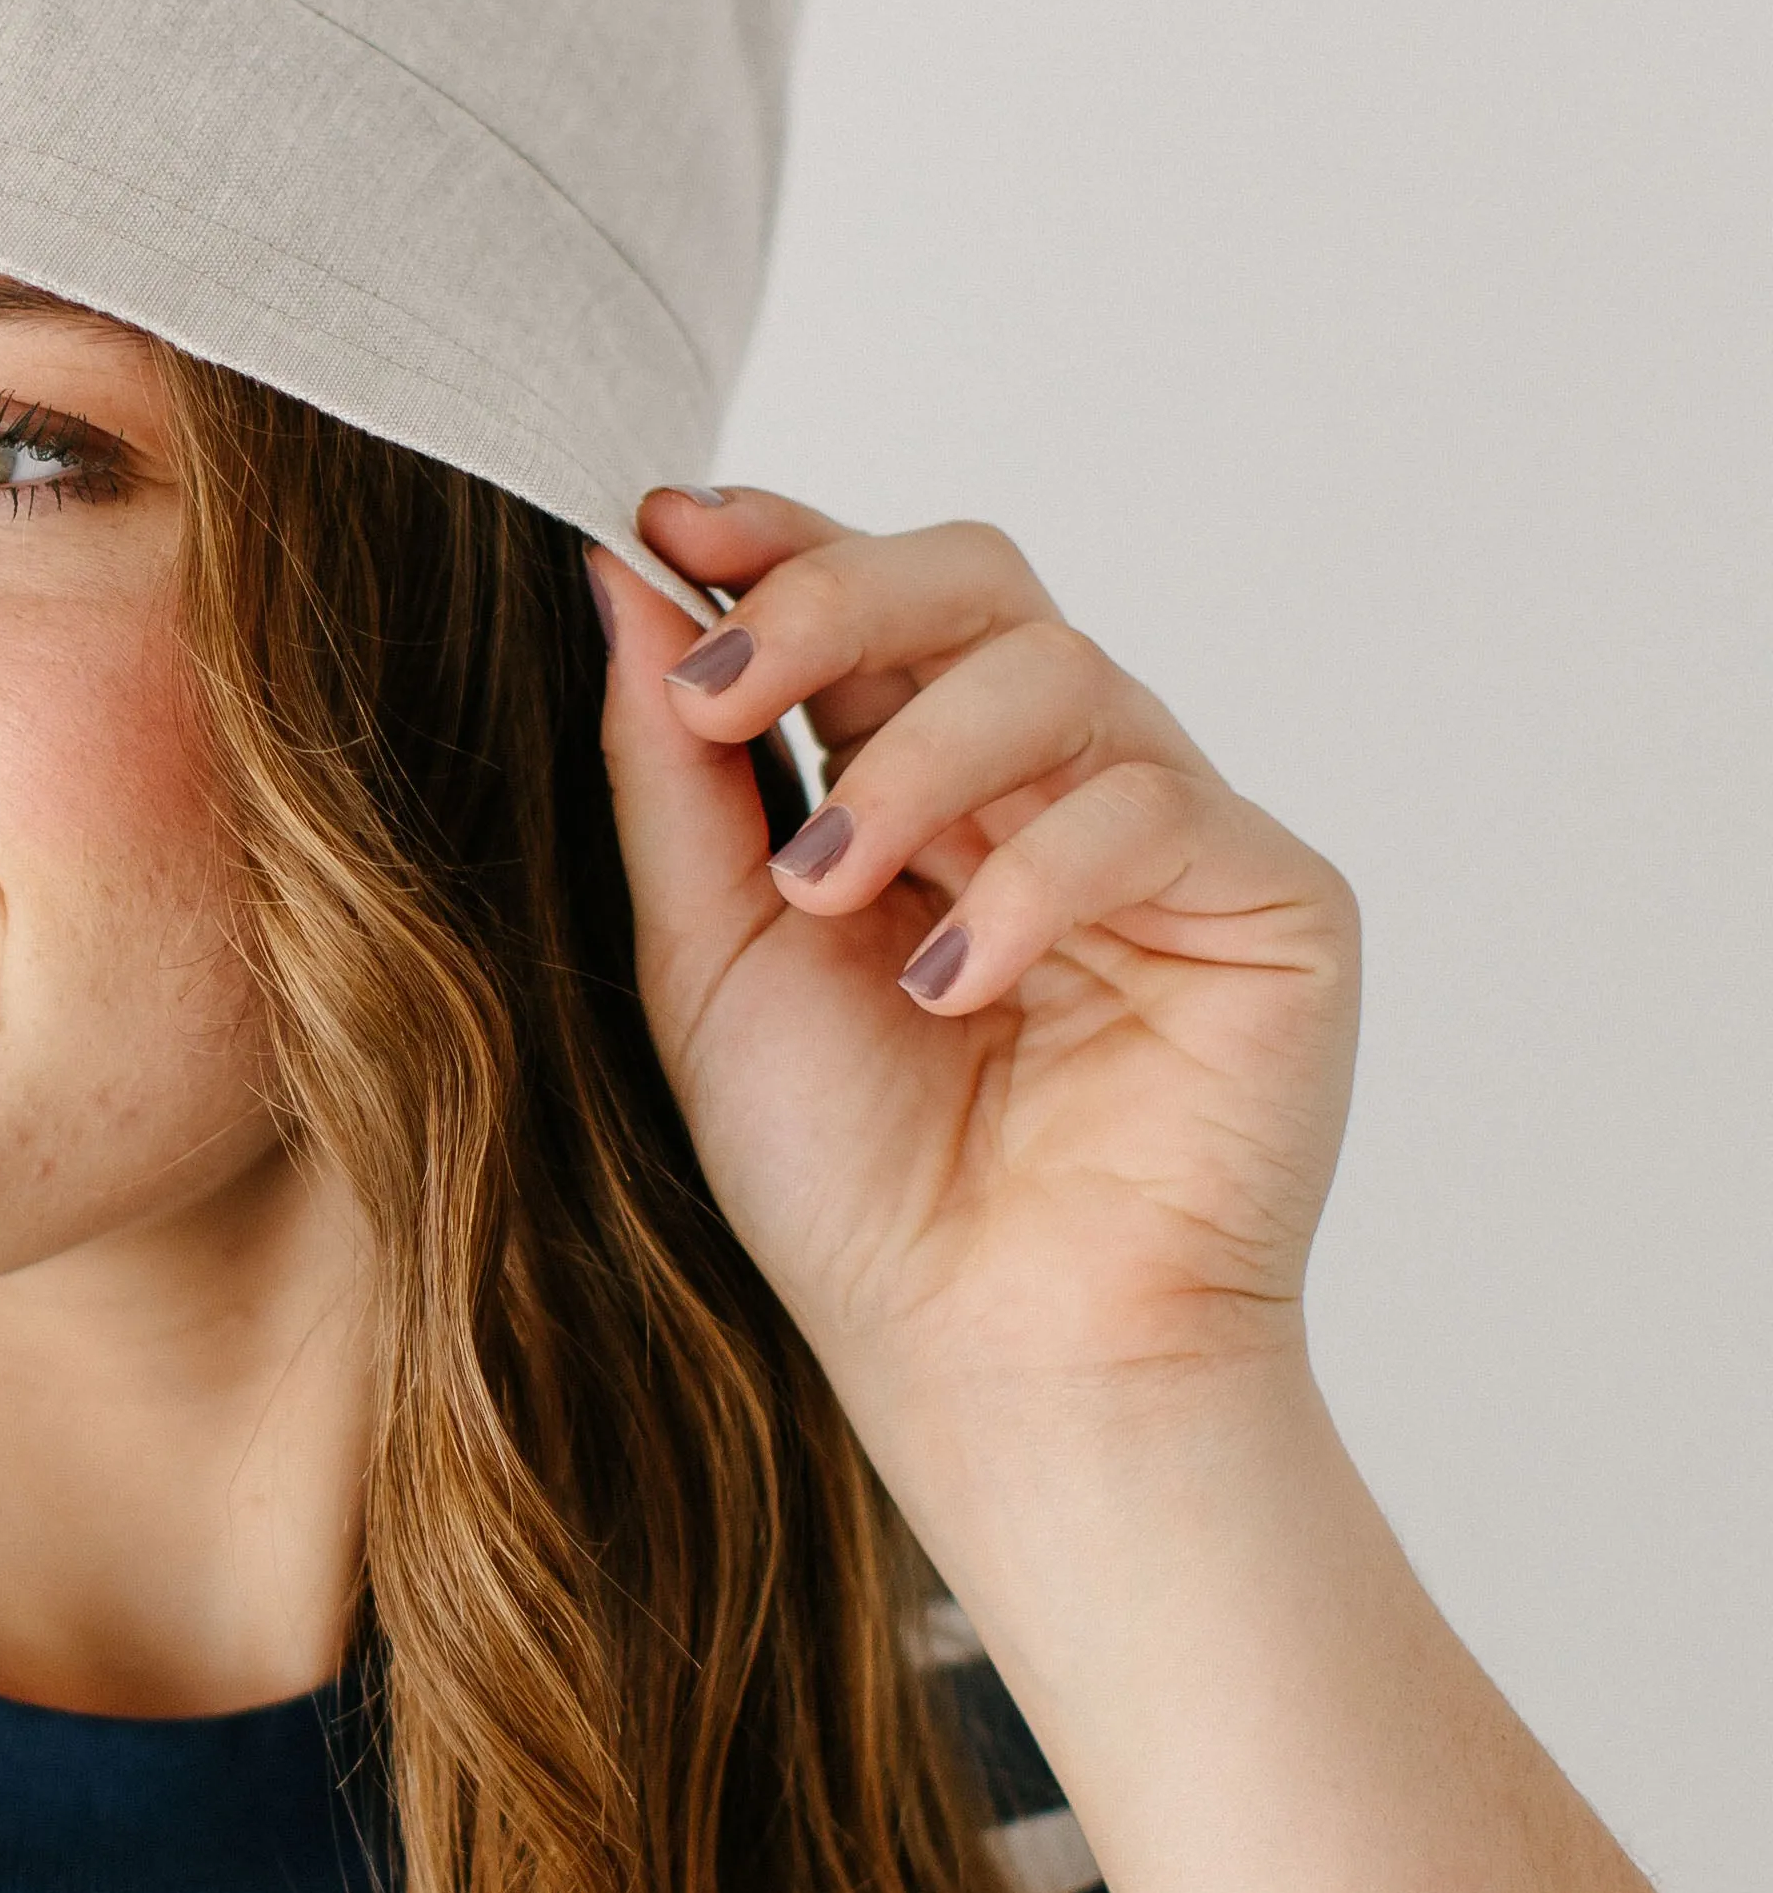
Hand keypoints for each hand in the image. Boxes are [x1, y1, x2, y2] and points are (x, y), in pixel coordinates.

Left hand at [590, 489, 1360, 1460]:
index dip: (777, 541)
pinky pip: (1154, 804)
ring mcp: (1169, 836)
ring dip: (914, 760)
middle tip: (726, 688)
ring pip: (1059, 669)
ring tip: (825, 886)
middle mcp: (1051, 787)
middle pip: (976, 581)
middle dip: (837, 600)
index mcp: (918, 787)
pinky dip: (1034, 877)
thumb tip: (617, 576)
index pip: (870, 603)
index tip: (662, 527)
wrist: (990, 1365)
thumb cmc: (852, 1190)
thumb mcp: (710, 960)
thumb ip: (673, 773)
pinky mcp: (1274, 903)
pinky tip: (954, 986)